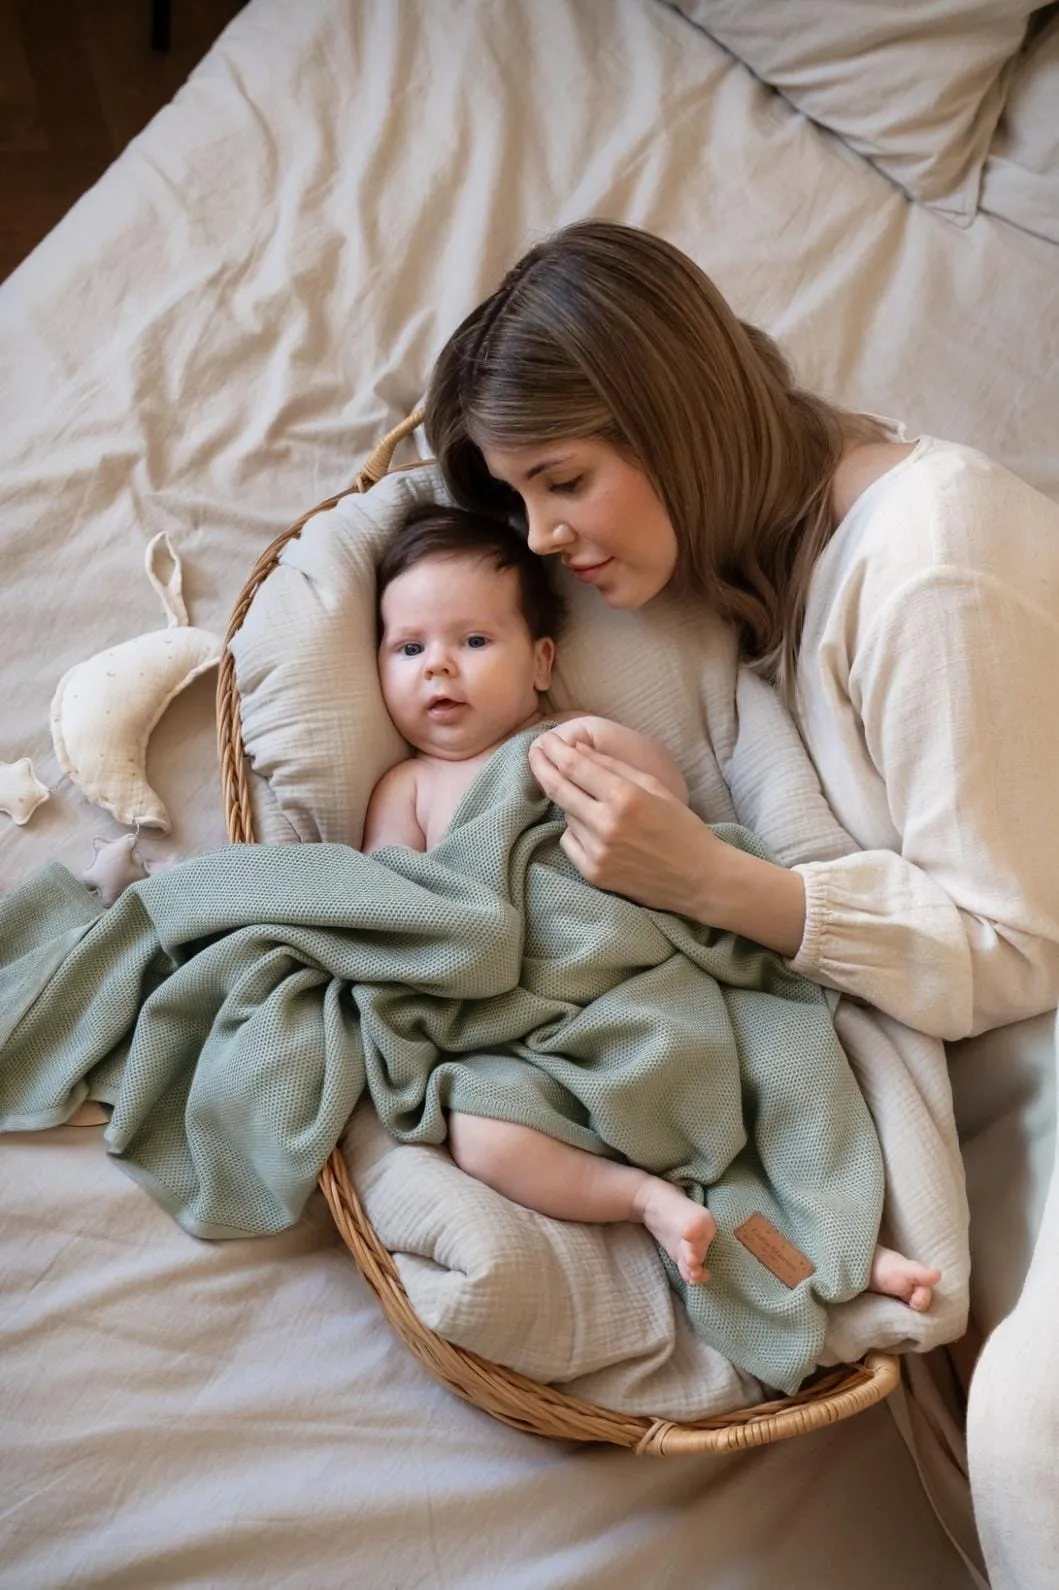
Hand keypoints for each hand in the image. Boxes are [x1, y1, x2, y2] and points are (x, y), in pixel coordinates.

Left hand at [528, 728, 718, 917]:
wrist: (699, 878)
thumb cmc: (682, 827)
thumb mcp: (654, 787)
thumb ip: (613, 766)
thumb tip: (576, 749)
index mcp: (626, 797)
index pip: (575, 767)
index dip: (555, 750)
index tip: (545, 740)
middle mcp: (607, 825)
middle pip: (558, 789)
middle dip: (542, 766)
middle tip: (535, 751)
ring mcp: (598, 852)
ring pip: (567, 816)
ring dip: (574, 805)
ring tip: (600, 808)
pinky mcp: (593, 874)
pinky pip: (569, 842)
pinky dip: (577, 832)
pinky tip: (599, 833)